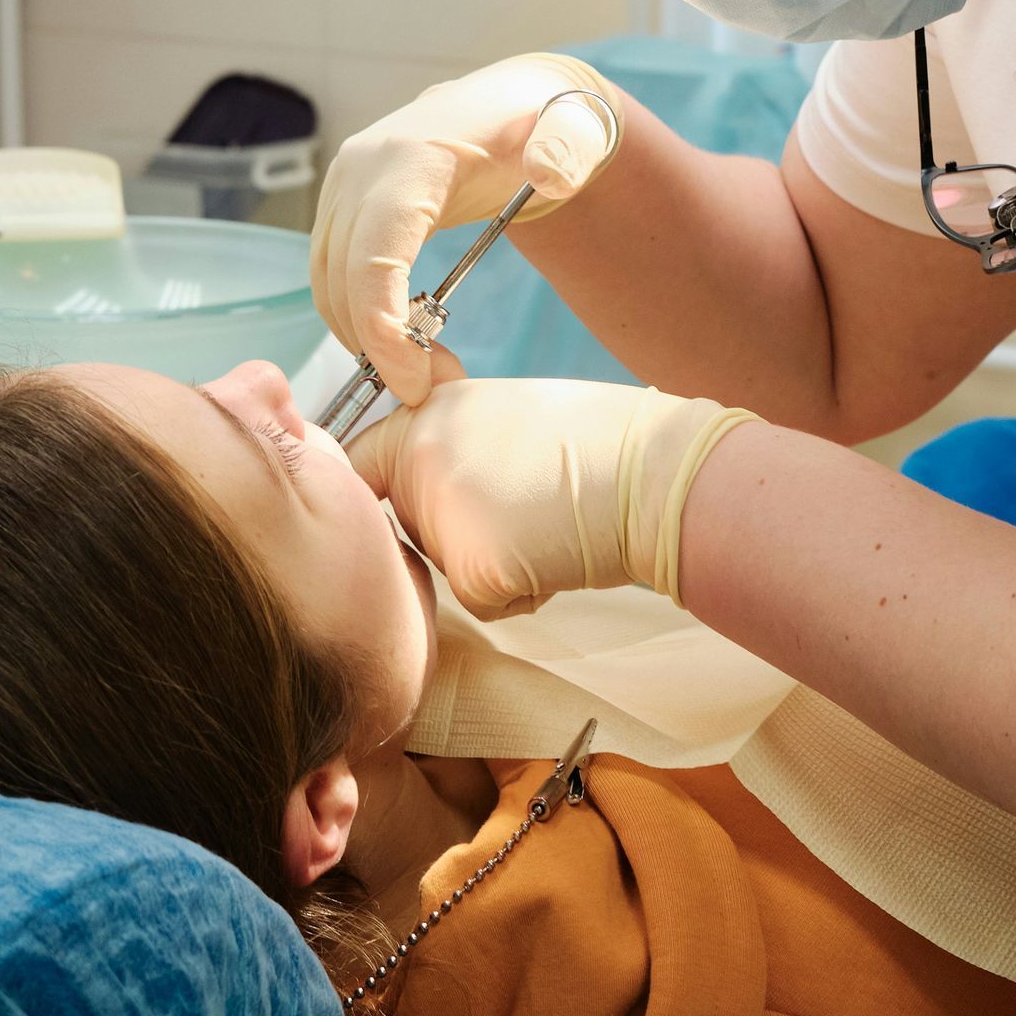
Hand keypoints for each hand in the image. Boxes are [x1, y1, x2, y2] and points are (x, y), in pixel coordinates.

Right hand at [309, 56, 619, 405]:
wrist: (511, 104)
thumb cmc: (541, 124)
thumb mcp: (572, 132)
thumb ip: (570, 149)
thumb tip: (552, 173)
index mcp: (410, 159)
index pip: (372, 257)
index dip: (381, 329)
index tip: (413, 384)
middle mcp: (361, 169)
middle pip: (340, 279)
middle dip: (373, 347)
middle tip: (426, 391)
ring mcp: (344, 186)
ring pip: (327, 282)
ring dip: (362, 336)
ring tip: (421, 372)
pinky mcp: (342, 205)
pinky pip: (334, 273)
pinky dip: (359, 315)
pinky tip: (405, 342)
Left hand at [348, 377, 754, 617]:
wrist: (657, 474)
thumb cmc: (601, 444)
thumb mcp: (508, 412)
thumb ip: (455, 437)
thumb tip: (415, 469)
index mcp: (429, 412)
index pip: (359, 463)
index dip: (376, 493)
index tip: (404, 505)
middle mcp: (421, 455)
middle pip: (411, 526)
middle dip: (457, 534)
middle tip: (527, 502)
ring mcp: (440, 512)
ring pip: (449, 567)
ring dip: (494, 562)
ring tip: (549, 520)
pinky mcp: (471, 568)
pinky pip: (483, 603)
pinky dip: (522, 594)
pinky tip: (559, 554)